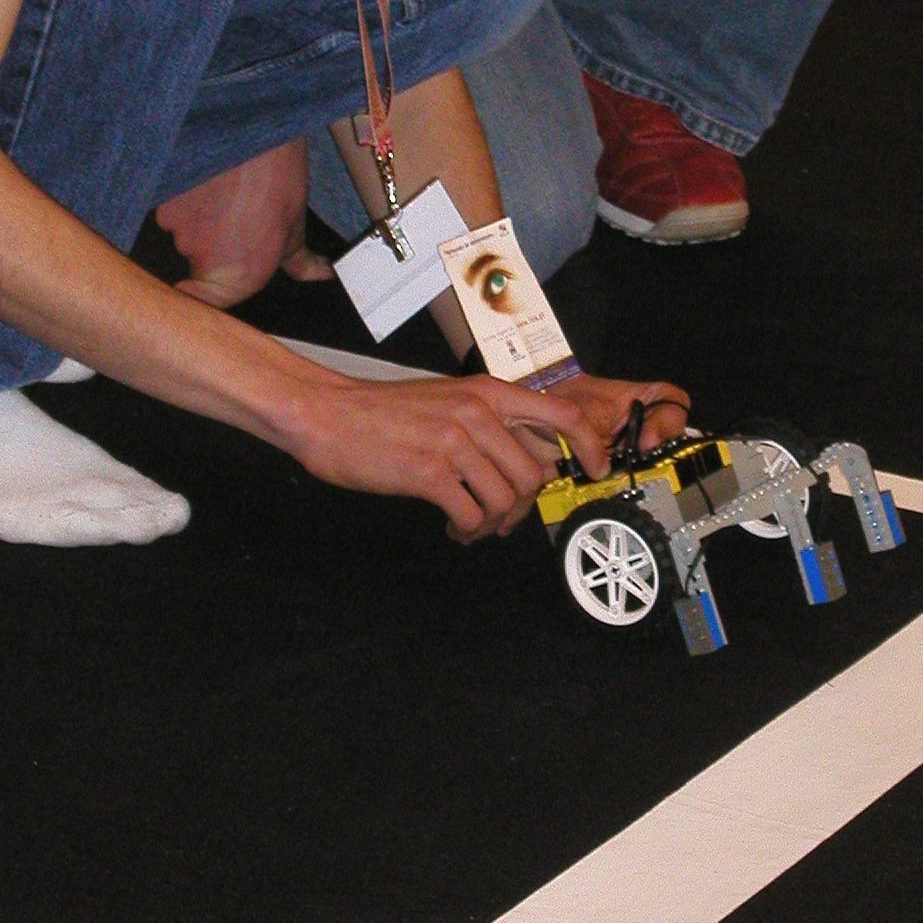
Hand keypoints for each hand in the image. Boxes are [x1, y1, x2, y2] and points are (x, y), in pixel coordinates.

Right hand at [156, 139, 332, 307]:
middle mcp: (202, 258)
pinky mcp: (159, 200)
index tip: (198, 288)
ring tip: (224, 191)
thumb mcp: (296, 223)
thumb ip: (301, 261)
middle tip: (234, 216)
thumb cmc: (277, 173)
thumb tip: (316, 274)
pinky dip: (185, 196)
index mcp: (240, 275)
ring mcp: (177, 228)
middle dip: (212, 244)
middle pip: (195, 263)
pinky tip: (208, 180)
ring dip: (199, 216)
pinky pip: (169, 206)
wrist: (252, 124)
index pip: (199, 306)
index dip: (195, 298)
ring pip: (182, 231)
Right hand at [288, 370, 690, 541]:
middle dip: (521, 506)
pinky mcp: (429, 471)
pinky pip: (471, 515)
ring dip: (491, 524)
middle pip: (534, 475)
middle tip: (497, 516)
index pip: (563, 415)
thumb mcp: (447, 400)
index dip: (589, 447)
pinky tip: (452, 526)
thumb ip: (489, 423)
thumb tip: (528, 462)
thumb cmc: (383, 413)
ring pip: (505, 500)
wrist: (326, 414)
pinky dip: (467, 530)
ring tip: (468, 523)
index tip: (596, 470)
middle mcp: (478, 412)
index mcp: (488, 392)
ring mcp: (454, 440)